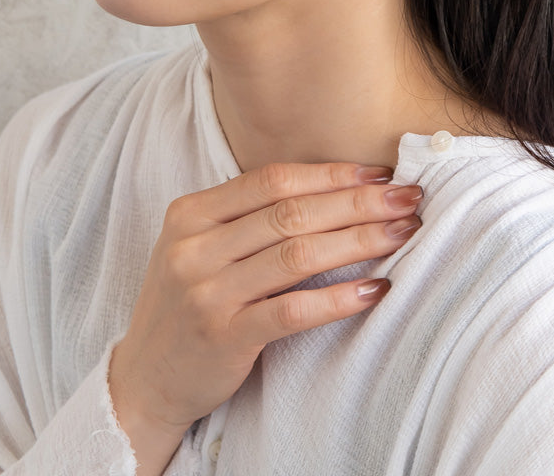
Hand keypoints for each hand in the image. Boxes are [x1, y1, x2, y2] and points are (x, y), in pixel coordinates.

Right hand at [108, 162, 421, 473]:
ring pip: (298, 254)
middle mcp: (194, 247)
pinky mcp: (224, 338)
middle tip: (408, 199)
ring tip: (401, 234)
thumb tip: (337, 188)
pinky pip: (293, 310)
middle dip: (358, 203)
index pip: (273, 179)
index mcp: (190, 212)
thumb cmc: (189, 301)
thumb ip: (249, 216)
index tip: (379, 174)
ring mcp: (206, 293)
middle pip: (292, 213)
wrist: (145, 380)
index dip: (331, 174)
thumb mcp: (200, 246)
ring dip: (359, 241)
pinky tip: (375, 289)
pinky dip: (338, 299)